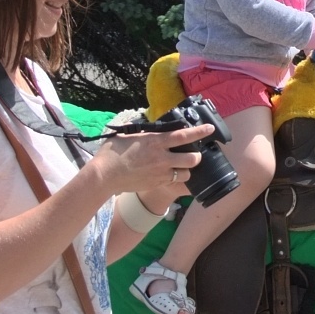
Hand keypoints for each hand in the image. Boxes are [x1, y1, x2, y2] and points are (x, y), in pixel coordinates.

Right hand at [90, 123, 212, 195]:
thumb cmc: (112, 153)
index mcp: (156, 142)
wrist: (104, 176)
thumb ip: (143, 133)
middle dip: (197, 156)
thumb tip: (149, 129)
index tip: (210, 128)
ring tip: (181, 166)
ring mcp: (160, 173)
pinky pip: (173, 183)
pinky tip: (170, 175)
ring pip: (186, 173)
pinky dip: (175, 179)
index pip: (184, 136)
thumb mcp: (129, 136)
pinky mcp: (156, 184)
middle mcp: (162, 158)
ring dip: (186, 169)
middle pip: (192, 159)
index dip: (200, 132)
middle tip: (194, 154)